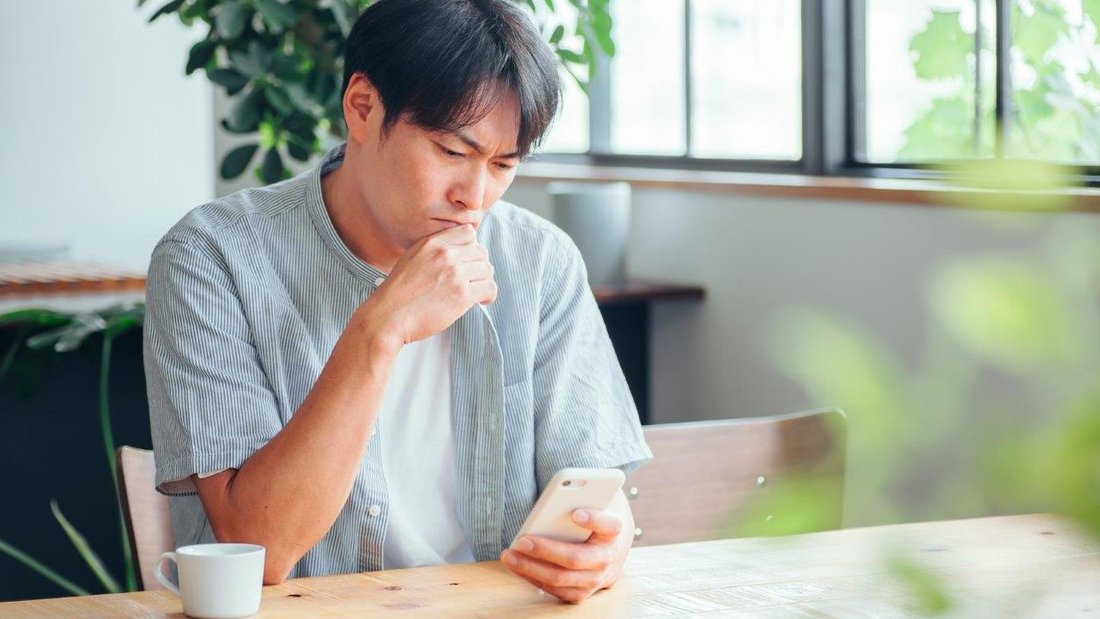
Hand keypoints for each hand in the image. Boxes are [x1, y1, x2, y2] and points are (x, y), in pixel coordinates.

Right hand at [360, 224, 495, 345]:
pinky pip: (489, 288)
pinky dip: (488, 295)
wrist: (387, 317)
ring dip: (483, 281)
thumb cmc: (398, 293)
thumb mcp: (411, 258)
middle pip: (481, 252)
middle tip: (472, 280)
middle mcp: (445, 254)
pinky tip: (481, 301)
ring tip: (475, 292)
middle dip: (478, 266)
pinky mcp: (462, 295)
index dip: (471, 247)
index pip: (469, 232)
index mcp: (432, 243)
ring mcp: (454, 274)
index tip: (467, 261)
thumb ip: (434, 250)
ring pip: (487, 270)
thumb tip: (458, 250)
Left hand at [500, 508, 630, 603]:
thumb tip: (551, 502)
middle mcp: (608, 559)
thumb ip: (578, 501)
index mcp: (614, 532)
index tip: (575, 513)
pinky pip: (555, 590)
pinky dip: (534, 578)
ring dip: (531, 568)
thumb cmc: (593, 522)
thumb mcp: (592, 506)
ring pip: (561, 578)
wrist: (611, 548)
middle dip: (546, 550)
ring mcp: (596, 580)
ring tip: (509, 556)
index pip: (609, 525)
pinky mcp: (583, 593)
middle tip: (522, 541)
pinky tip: (518, 566)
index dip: (594, 520)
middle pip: (576, 558)